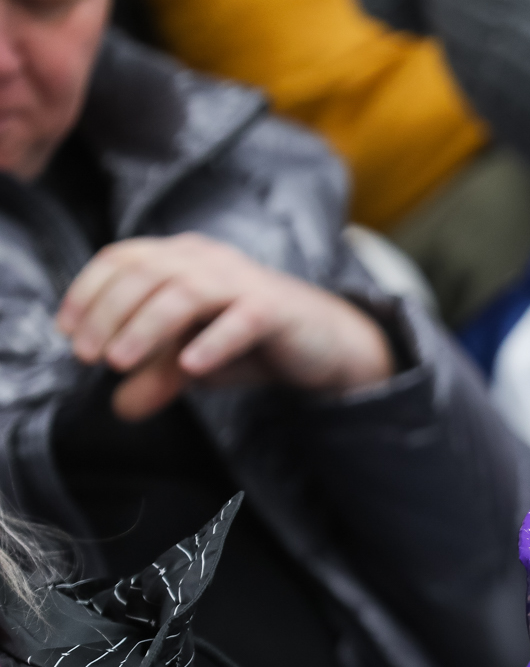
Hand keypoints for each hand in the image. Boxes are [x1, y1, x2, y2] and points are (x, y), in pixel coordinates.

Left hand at [56, 234, 394, 420]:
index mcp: (182, 258)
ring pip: (185, 292)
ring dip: (146, 326)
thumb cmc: (250, 343)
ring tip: (121, 362)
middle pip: (146, 273)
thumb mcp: (191, 360)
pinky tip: (192, 367)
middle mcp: (208, 260)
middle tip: (90, 356)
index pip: (123, 258)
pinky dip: (212, 341)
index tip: (69, 332)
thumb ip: (157, 377)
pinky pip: (240, 319)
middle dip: (108, 313)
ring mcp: (243, 281)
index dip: (88, 291)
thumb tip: (121, 408)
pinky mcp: (274, 308)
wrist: (323, 342)